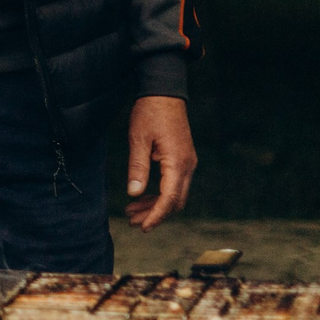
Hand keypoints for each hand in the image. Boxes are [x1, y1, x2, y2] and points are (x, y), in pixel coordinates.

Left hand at [124, 96, 196, 231]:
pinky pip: (175, 184)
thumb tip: (134, 193)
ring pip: (176, 194)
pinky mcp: (184, 159)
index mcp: (177, 162)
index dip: (156, 215)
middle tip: (131, 221)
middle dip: (155, 214)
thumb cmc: (150, 113)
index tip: (142, 227)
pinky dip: (160, 194)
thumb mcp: (138, 139)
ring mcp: (188, 162)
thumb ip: (137, 167)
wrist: (165, 92)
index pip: (169, 198)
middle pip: (175, 201)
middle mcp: (188, 166)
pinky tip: (143, 196)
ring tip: (132, 211)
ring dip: (156, 205)